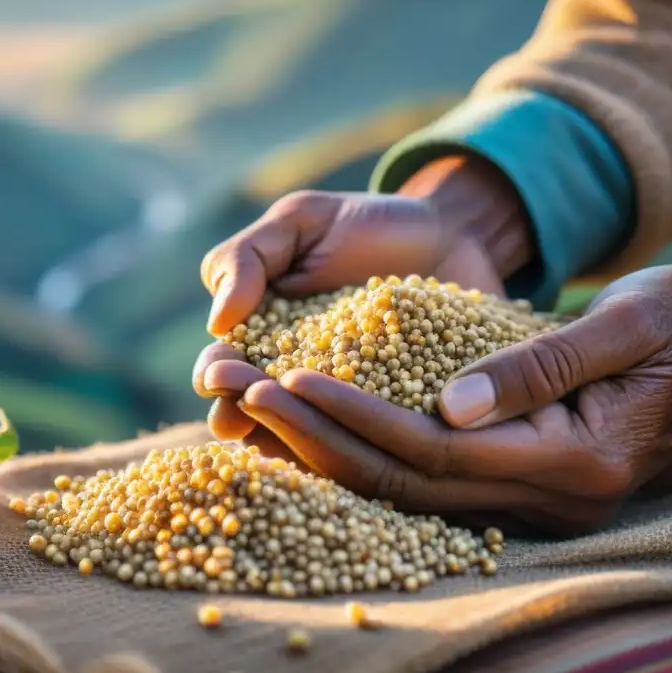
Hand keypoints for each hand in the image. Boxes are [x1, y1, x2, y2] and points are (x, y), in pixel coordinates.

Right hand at [195, 155, 535, 441]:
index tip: (218, 373)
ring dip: (300, 442)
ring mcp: (356, 409)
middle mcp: (304, 387)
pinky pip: (386, 440)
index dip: (218, 376)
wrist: (454, 232)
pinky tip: (364, 449)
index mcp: (264, 345)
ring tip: (294, 434)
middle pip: (264, 416)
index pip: (226, 371)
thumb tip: (217, 320)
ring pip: (319, 440)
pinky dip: (371, 447)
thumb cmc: (366, 225)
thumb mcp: (301, 223)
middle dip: (246, 417)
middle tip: (240, 415)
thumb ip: (248, 258)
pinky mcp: (409, 419)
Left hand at [205, 265, 671, 534]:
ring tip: (265, 414)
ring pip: (414, 491)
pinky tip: (324, 433)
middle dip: (323, 440)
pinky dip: (374, 455)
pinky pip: (436, 480)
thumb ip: (540, 365)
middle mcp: (551, 497)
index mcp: (575, 461)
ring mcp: (541, 498)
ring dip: (335, 453)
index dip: (358, 418)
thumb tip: (449, 402)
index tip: (289, 379)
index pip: (438, 450)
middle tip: (248, 397)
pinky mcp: (531, 480)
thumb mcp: (630, 325)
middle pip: (410, 482)